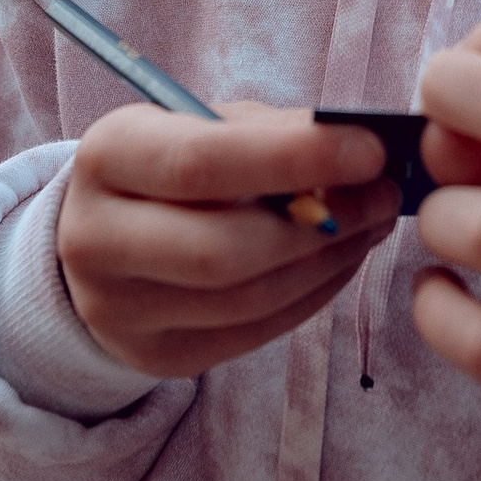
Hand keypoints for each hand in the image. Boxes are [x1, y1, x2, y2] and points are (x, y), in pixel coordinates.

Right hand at [55, 103, 395, 377]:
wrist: (101, 237)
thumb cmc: (170, 165)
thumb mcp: (201, 124)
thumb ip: (271, 131)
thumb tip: (362, 148)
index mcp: (106, 157)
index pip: (201, 164)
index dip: (294, 158)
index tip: (371, 149)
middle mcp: (96, 239)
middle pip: (222, 250)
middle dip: (322, 224)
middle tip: (385, 195)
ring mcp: (120, 310)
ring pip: (247, 299)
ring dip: (329, 262)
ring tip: (374, 223)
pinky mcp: (157, 356)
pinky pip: (254, 332)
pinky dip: (313, 295)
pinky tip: (342, 259)